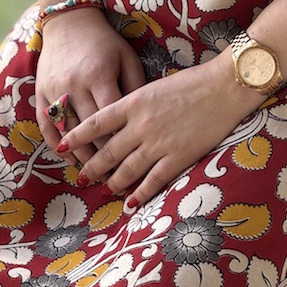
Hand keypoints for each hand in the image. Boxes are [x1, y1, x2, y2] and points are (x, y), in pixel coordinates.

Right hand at [36, 10, 146, 166]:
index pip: (111, 118)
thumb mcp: (127, 58)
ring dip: (81, 156)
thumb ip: (137, 87)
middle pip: (89, 130)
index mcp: (98, 76)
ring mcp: (54, 89)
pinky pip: (47, 125)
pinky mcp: (40, 92)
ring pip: (67, 132)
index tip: (134, 160)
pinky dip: (58, 144)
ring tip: (95, 175)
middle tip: (117, 178)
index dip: (122, 141)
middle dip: (103, 156)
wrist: (69, 22)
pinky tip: (70, 158)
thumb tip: (146, 120)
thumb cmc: (105, 43)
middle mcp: (74, 85)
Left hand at [57, 54, 262, 206]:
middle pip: (107, 151)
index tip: (62, 145)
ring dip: (113, 183)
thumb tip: (118, 123)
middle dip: (92, 167)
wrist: (224, 87)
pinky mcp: (178, 157)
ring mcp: (159, 143)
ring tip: (105, 190)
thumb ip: (134, 105)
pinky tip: (132, 203)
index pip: (96, 122)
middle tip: (81, 178)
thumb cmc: (192, 83)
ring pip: (127, 170)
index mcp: (133, 102)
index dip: (76, 136)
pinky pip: (153, 181)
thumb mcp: (154, 87)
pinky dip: (141, 194)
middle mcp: (141, 125)